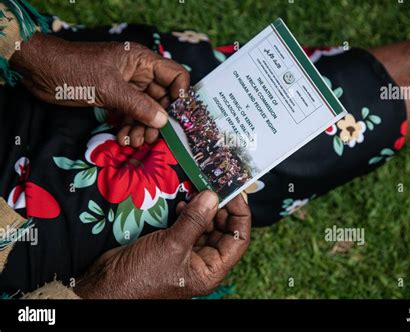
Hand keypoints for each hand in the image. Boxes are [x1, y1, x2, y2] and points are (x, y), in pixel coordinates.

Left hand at [10, 33, 189, 133]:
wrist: (40, 70)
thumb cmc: (75, 70)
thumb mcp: (109, 88)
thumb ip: (138, 105)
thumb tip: (163, 122)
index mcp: (143, 61)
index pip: (176, 76)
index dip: (180, 96)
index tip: (176, 118)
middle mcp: (139, 73)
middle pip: (162, 99)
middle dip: (157, 120)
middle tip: (149, 138)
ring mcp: (127, 87)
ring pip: (146, 110)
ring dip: (142, 127)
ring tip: (133, 142)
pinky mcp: (115, 98)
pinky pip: (131, 115)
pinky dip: (129, 127)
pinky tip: (123, 138)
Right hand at [73, 191, 250, 298]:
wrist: (106, 285)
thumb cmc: (142, 274)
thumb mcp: (172, 245)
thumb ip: (195, 220)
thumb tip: (213, 196)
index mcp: (211, 270)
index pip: (239, 239)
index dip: (240, 214)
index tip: (234, 192)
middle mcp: (203, 262)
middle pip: (224, 230)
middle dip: (221, 208)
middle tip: (214, 186)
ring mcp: (188, 253)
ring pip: (206, 226)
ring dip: (204, 208)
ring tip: (197, 191)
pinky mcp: (173, 245)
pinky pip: (189, 225)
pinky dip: (189, 213)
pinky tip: (183, 204)